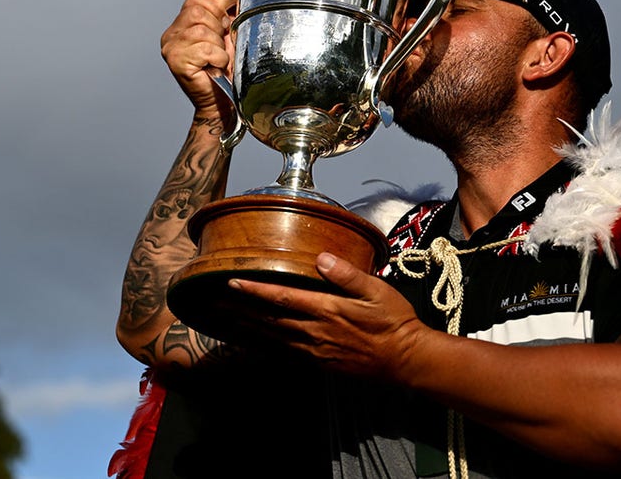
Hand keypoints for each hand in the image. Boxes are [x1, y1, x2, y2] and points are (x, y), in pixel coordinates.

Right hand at [160, 0, 239, 115]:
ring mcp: (170, 48)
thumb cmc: (226, 71)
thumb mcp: (230, 32)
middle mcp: (170, 35)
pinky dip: (218, 58)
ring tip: (217, 60)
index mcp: (180, 25)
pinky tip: (215, 68)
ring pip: (202, 29)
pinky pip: (205, 48)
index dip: (217, 10)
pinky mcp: (175, 62)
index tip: (225, 29)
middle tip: (220, 49)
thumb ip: (229, 5)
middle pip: (198, 11)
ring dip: (218, 46)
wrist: (222, 104)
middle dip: (218, 29)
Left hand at [228, 253, 426, 380]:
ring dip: (246, 328)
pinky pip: (284, 354)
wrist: (406, 360)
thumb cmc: (394, 322)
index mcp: (327, 310)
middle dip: (239, 310)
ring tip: (224, 319)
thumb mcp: (378, 290)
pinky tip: (252, 343)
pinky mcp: (319, 363)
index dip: (254, 290)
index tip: (231, 281)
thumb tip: (322, 258)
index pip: (282, 298)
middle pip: (268, 320)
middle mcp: (315, 332)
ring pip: (272, 338)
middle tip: (213, 302)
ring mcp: (315, 350)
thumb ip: (347, 274)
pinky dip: (264, 347)